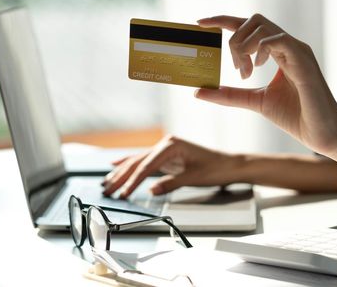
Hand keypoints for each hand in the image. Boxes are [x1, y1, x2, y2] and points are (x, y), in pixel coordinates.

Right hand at [101, 135, 247, 198]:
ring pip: (138, 161)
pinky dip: (129, 164)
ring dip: (121, 172)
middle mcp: (166, 143)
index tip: (123, 193)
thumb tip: (151, 190)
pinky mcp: (166, 156)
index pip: (146, 166)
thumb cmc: (216, 168)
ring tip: (106, 182)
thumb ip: (170, 184)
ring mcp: (165, 149)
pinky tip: (116, 164)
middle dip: (120, 177)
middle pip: (137, 162)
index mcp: (171, 145)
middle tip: (106, 189)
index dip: (133, 181)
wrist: (230, 165)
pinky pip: (143, 161)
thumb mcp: (193, 178)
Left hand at [195, 14, 336, 155]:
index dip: (223, 20)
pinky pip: (278, 39)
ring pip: (262, 26)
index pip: (248, 26)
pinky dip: (259, 48)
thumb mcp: (254, 102)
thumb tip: (198, 91)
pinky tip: (257, 68)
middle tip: (236, 70)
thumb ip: (228, 95)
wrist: (322, 134)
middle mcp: (288, 46)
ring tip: (245, 73)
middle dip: (235, 40)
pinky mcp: (304, 60)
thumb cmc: (295, 116)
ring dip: (243, 46)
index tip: (201, 23)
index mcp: (278, 52)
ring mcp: (297, 50)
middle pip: (253, 21)